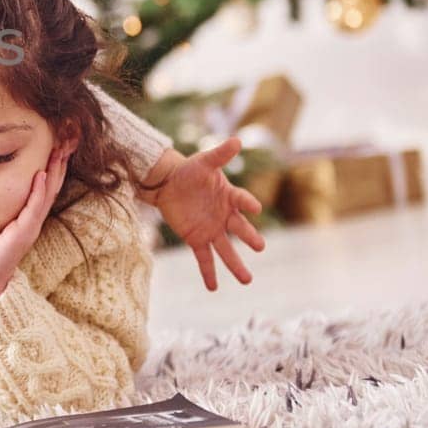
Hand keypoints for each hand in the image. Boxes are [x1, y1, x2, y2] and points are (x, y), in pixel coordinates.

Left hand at [0, 142, 71, 305]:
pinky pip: (33, 209)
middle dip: (60, 158)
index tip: (58, 135)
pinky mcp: (22, 234)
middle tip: (69, 134)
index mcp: (27, 212)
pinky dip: (38, 191)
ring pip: (48, 192)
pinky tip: (41, 174)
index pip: (45, 180)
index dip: (53, 159)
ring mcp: (30, 226)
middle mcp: (33, 217)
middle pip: (53, 182)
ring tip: (60, 148)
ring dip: (54, 169)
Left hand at [153, 137, 265, 290]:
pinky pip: (204, 258)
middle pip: (239, 229)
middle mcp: (224, 215)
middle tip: (260, 247)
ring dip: (236, 265)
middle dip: (249, 237)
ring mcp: (211, 229)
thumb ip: (220, 154)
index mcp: (229, 196)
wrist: (168, 183)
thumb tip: (237, 140)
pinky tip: (213, 288)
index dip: (247, 204)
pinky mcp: (196, 238)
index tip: (254, 208)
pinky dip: (208, 272)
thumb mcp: (204, 162)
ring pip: (226, 249)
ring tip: (247, 281)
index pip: (242, 200)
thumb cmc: (190, 171)